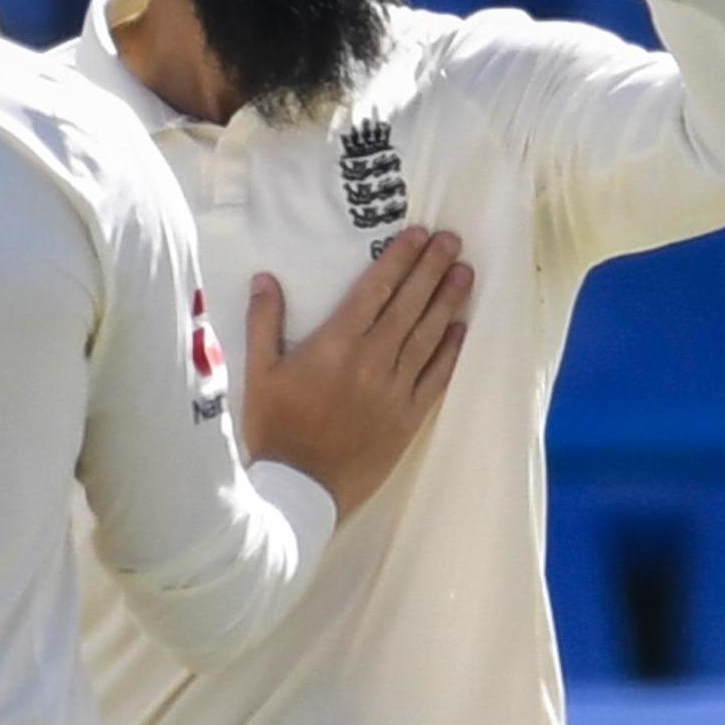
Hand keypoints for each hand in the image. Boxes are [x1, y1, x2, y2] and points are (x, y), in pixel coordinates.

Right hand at [242, 227, 470, 518]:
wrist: (300, 489)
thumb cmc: (276, 428)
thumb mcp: (259, 373)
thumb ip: (265, 322)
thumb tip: (266, 278)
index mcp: (336, 344)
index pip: (375, 289)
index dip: (399, 259)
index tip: (419, 234)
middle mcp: (372, 360)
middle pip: (409, 304)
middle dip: (432, 268)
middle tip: (453, 240)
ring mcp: (395, 389)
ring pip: (428, 335)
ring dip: (448, 300)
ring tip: (465, 272)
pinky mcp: (409, 417)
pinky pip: (436, 377)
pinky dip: (450, 350)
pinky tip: (461, 328)